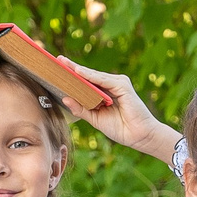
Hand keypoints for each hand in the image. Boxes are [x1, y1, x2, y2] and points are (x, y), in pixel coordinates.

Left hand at [59, 63, 178, 160]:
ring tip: (63, 64)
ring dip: (78, 70)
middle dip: (73, 68)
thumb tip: (65, 98)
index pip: (86, 82)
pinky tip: (78, 71)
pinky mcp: (122, 85)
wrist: (139, 136)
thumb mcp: (95, 119)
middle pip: (89, 75)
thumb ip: (81, 109)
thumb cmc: (120, 128)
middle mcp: (111, 85)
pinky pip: (102, 79)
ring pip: (94, 75)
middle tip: (57, 60)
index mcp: (104, 93)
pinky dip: (90, 75)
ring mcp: (117, 83)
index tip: (58, 69)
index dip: (72, 76)